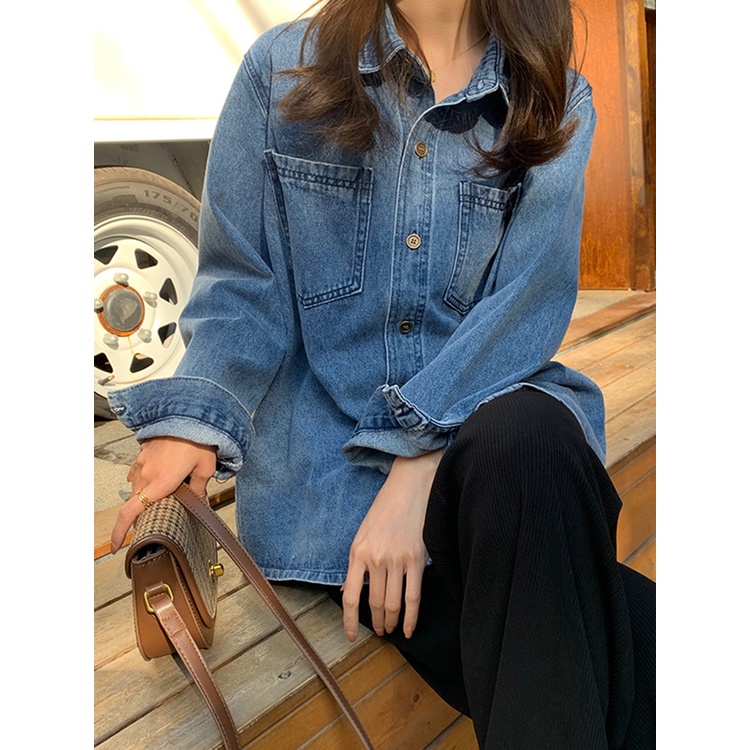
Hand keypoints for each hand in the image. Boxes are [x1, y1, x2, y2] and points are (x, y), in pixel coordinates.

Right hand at [110, 436, 216, 553]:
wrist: (189, 413)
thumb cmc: (199, 440)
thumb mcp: (205, 469)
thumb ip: (199, 489)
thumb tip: (197, 500)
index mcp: (159, 484)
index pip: (130, 513)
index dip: (120, 532)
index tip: (117, 546)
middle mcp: (146, 475)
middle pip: (135, 503)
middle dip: (141, 514)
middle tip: (156, 518)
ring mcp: (142, 463)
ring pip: (136, 487)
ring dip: (145, 495)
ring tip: (162, 494)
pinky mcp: (143, 452)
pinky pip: (138, 472)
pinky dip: (144, 479)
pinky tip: (156, 477)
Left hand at [342, 450, 441, 641]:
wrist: (410, 486)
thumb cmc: (385, 508)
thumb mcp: (363, 533)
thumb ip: (356, 564)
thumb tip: (348, 591)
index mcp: (357, 553)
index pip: (350, 597)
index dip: (349, 621)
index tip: (350, 636)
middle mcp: (375, 559)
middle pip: (374, 603)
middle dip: (376, 622)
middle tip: (379, 632)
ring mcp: (397, 560)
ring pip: (393, 603)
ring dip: (391, 622)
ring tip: (391, 630)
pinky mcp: (417, 560)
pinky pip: (413, 597)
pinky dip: (411, 617)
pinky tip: (409, 628)